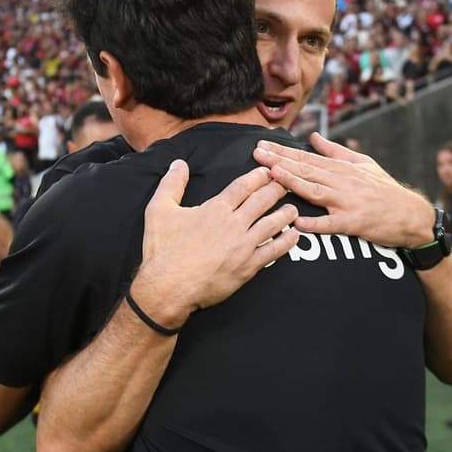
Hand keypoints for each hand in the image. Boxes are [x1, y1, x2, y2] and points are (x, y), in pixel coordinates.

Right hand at [132, 161, 298, 327]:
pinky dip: (286, 242)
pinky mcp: (248, 268)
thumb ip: (171, 184)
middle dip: (276, 190)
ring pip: (272, 224)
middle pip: (262, 201)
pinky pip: (274, 252)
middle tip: (286, 184)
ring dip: (285, 214)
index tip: (268, 172)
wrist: (169, 287)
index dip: (258, 177)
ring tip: (293, 208)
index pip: (243, 187)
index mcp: (216, 209)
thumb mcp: (158, 210)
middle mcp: (234, 224)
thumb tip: (178, 164)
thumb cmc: (163, 249)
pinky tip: (293, 236)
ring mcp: (244, 246)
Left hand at [252, 132, 433, 248]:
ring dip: (292, 183)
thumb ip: (335, 151)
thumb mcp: (363, 164)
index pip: (306, 157)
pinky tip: (297, 222)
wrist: (412, 215)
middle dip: (279, 161)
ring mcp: (347, 202)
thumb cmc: (384, 190)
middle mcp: (342, 182)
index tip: (262, 146)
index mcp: (341, 168)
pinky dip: (315, 224)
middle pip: (305, 170)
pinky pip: (331, 224)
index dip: (282, 151)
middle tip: (257, 155)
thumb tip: (312, 136)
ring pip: (315, 191)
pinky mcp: (354, 223)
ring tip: (272, 176)